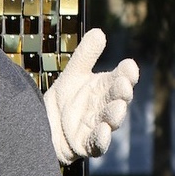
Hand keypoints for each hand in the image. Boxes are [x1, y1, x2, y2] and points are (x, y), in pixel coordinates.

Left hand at [44, 28, 138, 164]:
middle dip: (121, 92)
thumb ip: (86, 55)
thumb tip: (99, 31)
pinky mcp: (87, 144)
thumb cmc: (66, 98)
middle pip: (117, 99)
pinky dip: (102, 138)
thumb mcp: (74, 73)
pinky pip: (97, 144)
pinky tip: (103, 130)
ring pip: (111, 121)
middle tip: (123, 84)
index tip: (129, 65)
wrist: (45, 123)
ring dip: (115, 114)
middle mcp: (105, 107)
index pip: (120, 79)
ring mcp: (98, 126)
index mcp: (105, 89)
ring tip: (118, 105)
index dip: (126, 74)